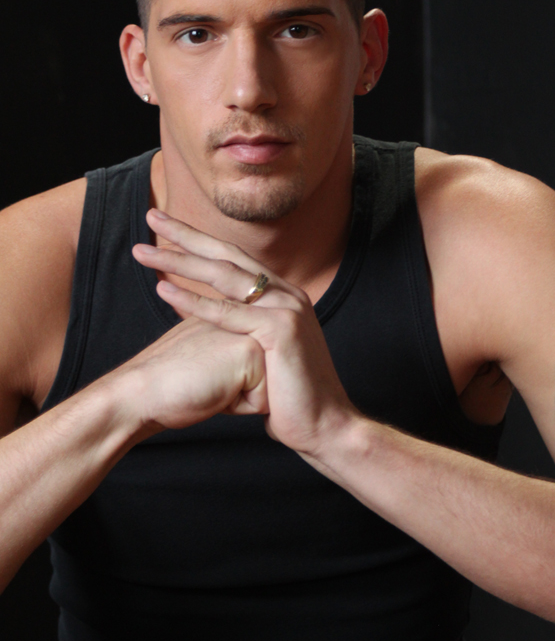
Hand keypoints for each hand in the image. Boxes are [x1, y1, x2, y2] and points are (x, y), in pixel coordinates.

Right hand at [115, 315, 267, 431]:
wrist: (140, 393)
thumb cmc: (170, 383)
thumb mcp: (207, 356)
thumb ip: (230, 349)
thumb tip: (254, 366)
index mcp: (235, 317)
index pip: (258, 373)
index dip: (230, 388)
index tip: (200, 375)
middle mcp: (246, 319)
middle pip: (268, 379)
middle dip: (239, 392)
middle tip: (203, 379)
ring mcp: (250, 331)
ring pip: (269, 389)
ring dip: (240, 398)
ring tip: (208, 384)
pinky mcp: (250, 351)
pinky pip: (263, 400)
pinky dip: (239, 407)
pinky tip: (213, 392)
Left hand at [132, 210, 359, 455]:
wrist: (325, 426)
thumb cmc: (292, 397)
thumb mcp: (265, 355)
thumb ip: (245, 334)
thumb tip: (216, 331)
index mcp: (283, 296)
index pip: (235, 259)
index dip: (200, 241)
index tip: (167, 227)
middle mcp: (287, 294)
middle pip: (227, 255)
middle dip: (186, 234)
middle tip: (153, 213)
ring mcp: (286, 309)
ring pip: (223, 277)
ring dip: (179, 261)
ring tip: (144, 252)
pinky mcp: (279, 330)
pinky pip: (226, 313)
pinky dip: (193, 300)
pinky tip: (163, 289)